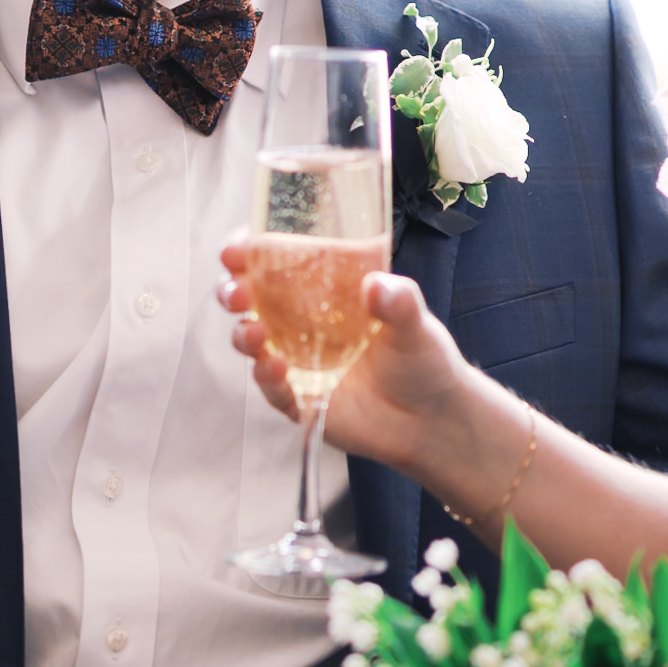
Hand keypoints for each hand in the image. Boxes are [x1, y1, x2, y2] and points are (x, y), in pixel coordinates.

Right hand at [218, 231, 473, 472]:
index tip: (237, 246)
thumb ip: (399, 302)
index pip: (274, 260)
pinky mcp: (300, 399)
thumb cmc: (424, 361)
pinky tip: (273, 368)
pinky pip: (272, 388)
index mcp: (324, 290)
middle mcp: (302, 322)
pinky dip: (267, 378)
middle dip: (233, 290)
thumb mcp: (415, 324)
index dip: (248, 250)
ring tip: (253, 333)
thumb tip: (376, 284)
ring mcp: (297, 361)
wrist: (434, 420)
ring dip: (242, 334)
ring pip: (252, 341)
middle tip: (237, 291)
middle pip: (250, 298)